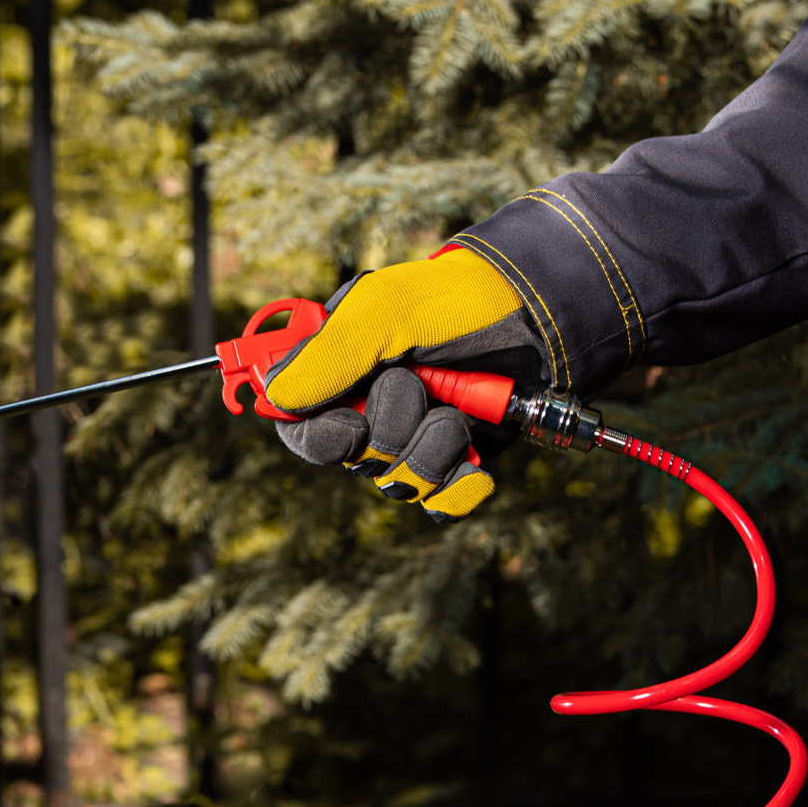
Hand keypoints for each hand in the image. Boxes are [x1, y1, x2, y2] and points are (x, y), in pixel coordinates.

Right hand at [264, 247, 527, 520]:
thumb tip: (274, 397)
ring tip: (456, 413)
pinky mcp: (453, 463)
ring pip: (399, 484)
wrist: (533, 315)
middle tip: (415, 384)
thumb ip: (327, 353)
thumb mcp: (383, 312)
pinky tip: (475, 463)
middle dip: (389, 429)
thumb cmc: (450, 302)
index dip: (318, 438)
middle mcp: (368, 412)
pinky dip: (459, 487)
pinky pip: (440, 504)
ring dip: (431, 449)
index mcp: (336, 374)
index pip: (297, 426)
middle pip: (352, 461)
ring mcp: (412, 439)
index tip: (350, 426)